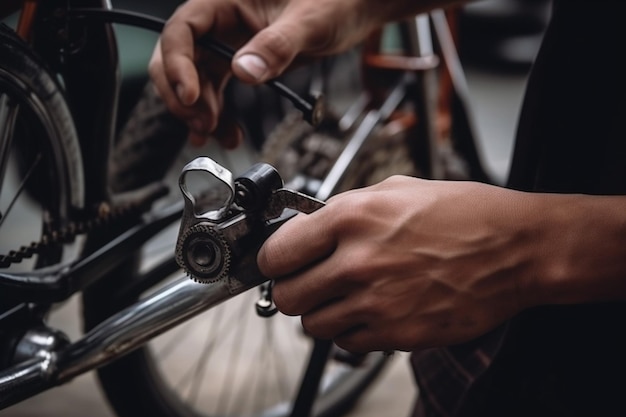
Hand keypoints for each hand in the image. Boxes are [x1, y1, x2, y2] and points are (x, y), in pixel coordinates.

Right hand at [149, 0, 396, 146]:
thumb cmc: (336, 1)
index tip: (191, 97)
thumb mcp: (310, 21)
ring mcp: (228, 44)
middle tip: (202, 123)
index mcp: (225, 0)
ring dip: (199, 111)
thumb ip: (277, 45)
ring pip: (195, 80)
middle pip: (179, 58)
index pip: (183, 30)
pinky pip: (217, 90)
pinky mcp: (240, 62)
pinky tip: (225, 132)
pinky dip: (217, 114)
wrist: (354, 10)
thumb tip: (244, 71)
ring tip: (214, 134)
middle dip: (183, 94)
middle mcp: (220, 22)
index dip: (178, 64)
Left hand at [257, 176, 540, 352]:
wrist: (517, 249)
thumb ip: (344, 209)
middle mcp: (359, 262)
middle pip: (287, 296)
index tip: (278, 260)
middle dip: (293, 288)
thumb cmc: (465, 214)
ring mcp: (377, 303)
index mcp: (353, 218)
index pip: (276, 252)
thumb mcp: (397, 190)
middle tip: (309, 280)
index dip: (272, 258)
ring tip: (344, 296)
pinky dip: (352, 331)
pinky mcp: (398, 334)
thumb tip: (308, 226)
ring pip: (313, 326)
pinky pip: (349, 343)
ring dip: (322, 312)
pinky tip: (372, 310)